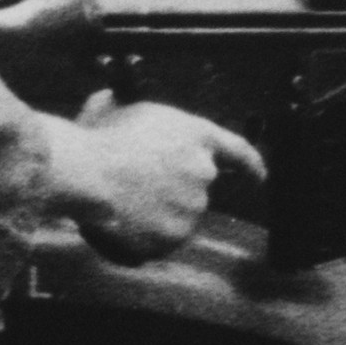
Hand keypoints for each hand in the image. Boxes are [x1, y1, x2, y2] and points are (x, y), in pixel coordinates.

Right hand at [49, 92, 264, 263]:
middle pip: (196, 187)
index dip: (250, 166)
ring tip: (122, 201)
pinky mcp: (175, 235)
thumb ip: (129, 110)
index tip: (258, 178)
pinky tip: (122, 221)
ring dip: (156, 212)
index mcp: (197, 135)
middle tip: (139, 186)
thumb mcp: (115, 107)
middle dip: (173, 189)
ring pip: (177, 215)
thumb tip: (109, 104)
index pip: (239, 152)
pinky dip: (144, 236)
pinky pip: (161, 240)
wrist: (87, 174)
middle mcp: (203, 171)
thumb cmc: (98, 139)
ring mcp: (192, 206)